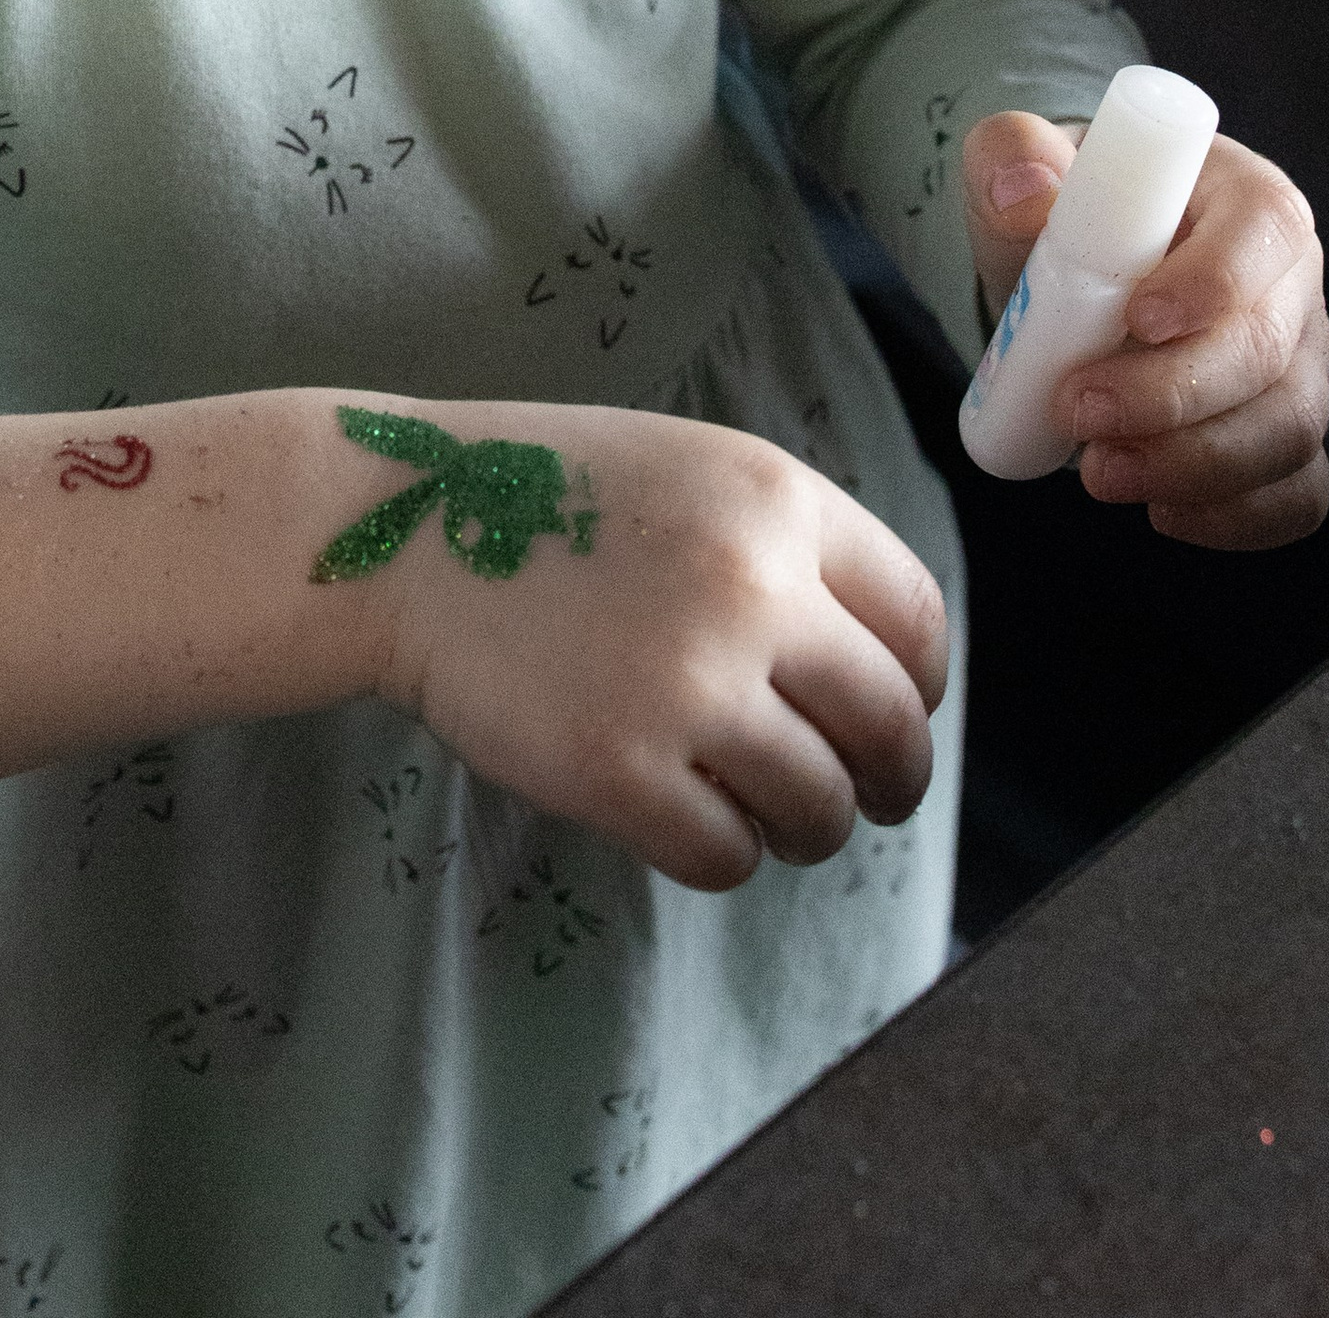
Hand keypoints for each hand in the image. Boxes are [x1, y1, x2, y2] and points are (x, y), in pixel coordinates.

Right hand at [371, 404, 949, 893]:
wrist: (409, 528)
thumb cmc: (549, 499)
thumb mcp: (693, 473)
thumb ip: (787, 550)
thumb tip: (883, 671)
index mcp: (778, 501)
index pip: (917, 621)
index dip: (920, 687)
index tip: (896, 717)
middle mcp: (752, 589)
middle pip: (889, 726)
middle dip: (891, 780)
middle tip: (865, 798)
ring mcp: (687, 684)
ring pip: (818, 806)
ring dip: (805, 827)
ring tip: (760, 810)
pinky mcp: (620, 771)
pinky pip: (728, 854)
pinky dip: (721, 853)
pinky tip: (683, 816)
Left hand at [962, 112, 1328, 549]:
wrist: (1070, 278)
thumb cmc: (1064, 212)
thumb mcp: (1020, 166)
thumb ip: (1011, 155)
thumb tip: (1026, 187)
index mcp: (1241, 197)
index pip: (1266, 228)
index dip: (1216, 281)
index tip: (1138, 320)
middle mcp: (1288, 283)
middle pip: (1270, 348)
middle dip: (1174, 395)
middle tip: (1079, 411)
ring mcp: (1298, 366)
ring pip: (1291, 429)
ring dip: (1195, 466)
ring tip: (1099, 469)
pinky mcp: (1284, 437)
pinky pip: (1298, 493)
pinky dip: (1236, 518)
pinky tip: (1162, 511)